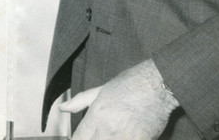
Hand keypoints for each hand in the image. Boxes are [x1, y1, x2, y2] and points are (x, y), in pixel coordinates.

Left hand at [58, 59, 177, 139]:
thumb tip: (62, 108)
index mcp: (95, 116)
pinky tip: (126, 135)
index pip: (78, 139)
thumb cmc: (130, 84)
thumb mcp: (100, 90)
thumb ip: (79, 102)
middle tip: (100, 135)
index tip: (82, 138)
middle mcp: (107, 129)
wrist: (157, 85)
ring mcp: (123, 138)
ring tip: (113, 134)